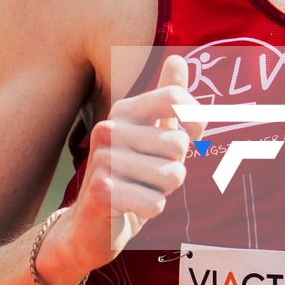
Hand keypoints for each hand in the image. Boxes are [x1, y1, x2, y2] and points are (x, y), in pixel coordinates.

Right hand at [46, 55, 204, 277]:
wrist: (89, 225)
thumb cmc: (129, 176)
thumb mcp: (150, 134)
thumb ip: (167, 99)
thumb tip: (179, 58)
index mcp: (124, 110)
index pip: (174, 97)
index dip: (195, 119)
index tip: (192, 136)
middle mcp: (110, 128)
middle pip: (179, 143)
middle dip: (176, 168)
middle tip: (151, 176)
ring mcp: (103, 159)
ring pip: (173, 175)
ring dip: (164, 191)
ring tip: (140, 191)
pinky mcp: (101, 191)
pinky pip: (156, 203)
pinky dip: (151, 210)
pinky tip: (130, 209)